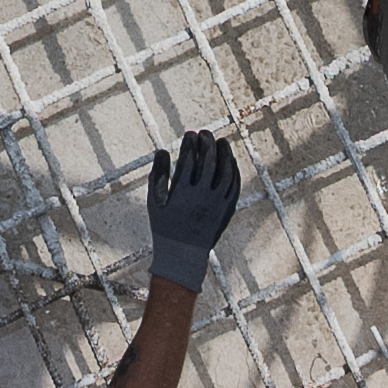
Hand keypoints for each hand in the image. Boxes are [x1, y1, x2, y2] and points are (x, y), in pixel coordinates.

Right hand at [143, 128, 243, 290]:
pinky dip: (233, 170)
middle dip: (207, 144)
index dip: (190, 145)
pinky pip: (233, 186)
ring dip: (224, 154)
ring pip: (225, 172)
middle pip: (208, 163)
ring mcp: (216, 204)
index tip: (190, 133)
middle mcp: (201, 198)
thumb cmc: (165, 225)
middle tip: (205, 133)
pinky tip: (229, 160)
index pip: (189, 161)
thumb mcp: (154, 202)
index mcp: (181, 194)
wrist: (183, 255)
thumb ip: (158, 175)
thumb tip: (162, 151)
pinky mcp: (227, 210)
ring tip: (221, 141)